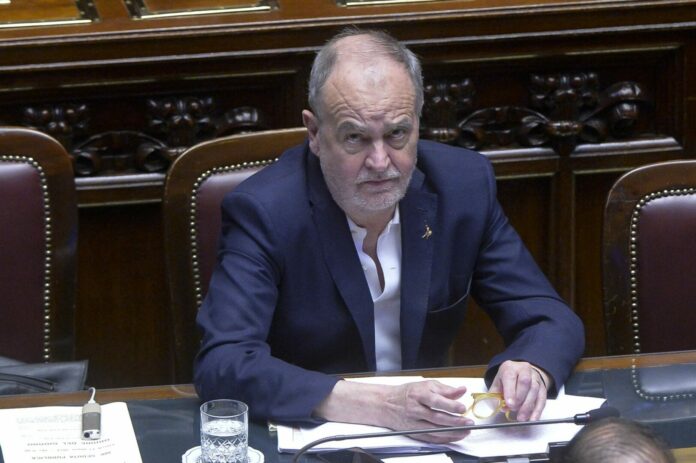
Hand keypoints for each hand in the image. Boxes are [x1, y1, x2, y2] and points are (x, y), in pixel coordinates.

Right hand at [314, 380, 473, 443]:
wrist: (385, 404)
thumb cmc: (407, 393)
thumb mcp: (425, 385)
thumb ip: (444, 389)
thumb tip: (461, 390)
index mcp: (418, 394)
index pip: (436, 400)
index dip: (451, 405)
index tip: (462, 407)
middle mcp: (416, 409)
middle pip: (437, 418)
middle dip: (455, 422)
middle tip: (469, 422)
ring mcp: (414, 423)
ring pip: (435, 430)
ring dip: (453, 432)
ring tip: (466, 431)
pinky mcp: (414, 432)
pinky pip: (431, 438)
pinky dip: (444, 439)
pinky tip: (454, 437)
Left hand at [488, 360, 549, 421]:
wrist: (522, 373)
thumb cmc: (507, 380)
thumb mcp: (497, 383)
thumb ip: (495, 395)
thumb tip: (498, 407)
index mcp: (510, 367)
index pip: (510, 377)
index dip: (510, 391)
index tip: (509, 404)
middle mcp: (524, 370)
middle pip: (525, 382)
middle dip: (520, 398)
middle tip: (514, 409)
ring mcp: (535, 378)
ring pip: (534, 390)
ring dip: (528, 406)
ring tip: (521, 417)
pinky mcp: (543, 387)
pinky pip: (542, 399)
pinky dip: (537, 410)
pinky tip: (533, 418)